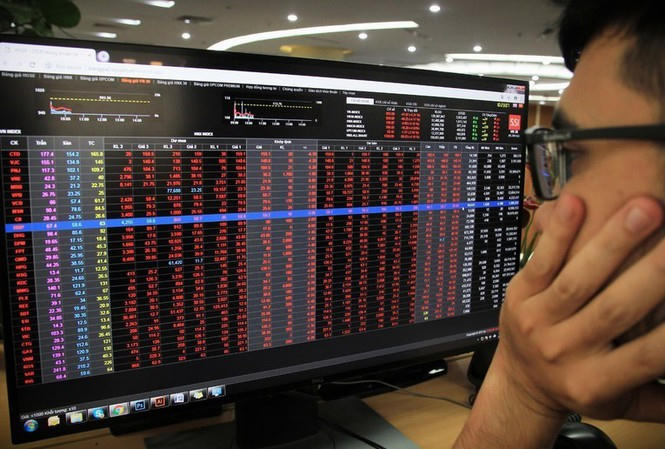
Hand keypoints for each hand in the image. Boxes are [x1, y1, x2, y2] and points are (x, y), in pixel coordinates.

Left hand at [496, 193, 664, 420]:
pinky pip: (541, 261)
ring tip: (646, 207)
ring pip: (578, 278)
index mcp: (595, 382)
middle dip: (652, 271)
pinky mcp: (518, 295)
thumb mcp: (623, 403)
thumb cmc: (580, 388)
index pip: (647, 354)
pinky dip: (557, 232)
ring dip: (613, 241)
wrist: (519, 386)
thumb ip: (663, 398)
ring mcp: (537, 320)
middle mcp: (564, 351)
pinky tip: (575, 202)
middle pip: (615, 308)